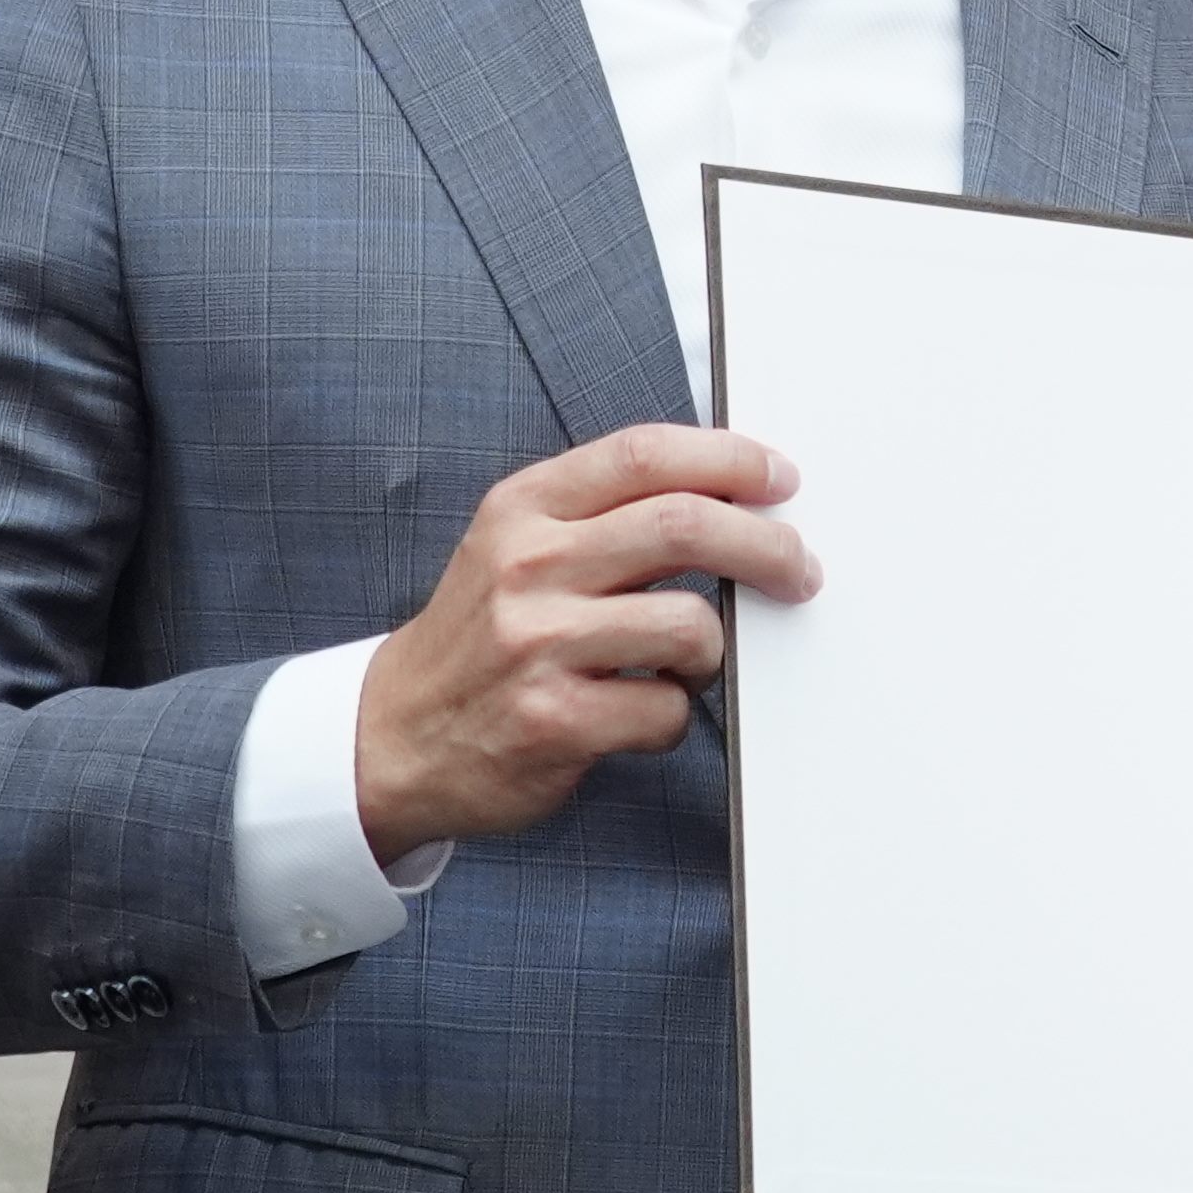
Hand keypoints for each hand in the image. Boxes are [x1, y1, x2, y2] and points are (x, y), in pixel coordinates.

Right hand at [353, 426, 816, 856]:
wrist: (393, 737)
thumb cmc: (483, 636)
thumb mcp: (516, 546)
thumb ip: (605, 513)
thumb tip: (733, 493)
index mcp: (523, 508)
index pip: (644, 454)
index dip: (728, 458)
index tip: (779, 477)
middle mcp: (526, 567)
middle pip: (683, 526)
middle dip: (766, 545)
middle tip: (799, 568)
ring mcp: (537, 646)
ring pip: (689, 625)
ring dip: (712, 649)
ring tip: (690, 662)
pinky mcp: (553, 722)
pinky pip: (666, 711)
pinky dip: (674, 715)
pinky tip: (641, 714)